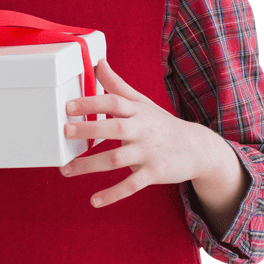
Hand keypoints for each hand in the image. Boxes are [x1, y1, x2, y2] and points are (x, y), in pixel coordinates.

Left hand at [60, 60, 248, 230]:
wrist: (199, 148)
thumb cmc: (161, 123)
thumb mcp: (142, 103)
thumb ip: (117, 86)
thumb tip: (98, 63)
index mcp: (137, 111)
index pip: (114, 102)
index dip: (92, 102)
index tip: (69, 106)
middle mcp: (142, 130)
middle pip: (114, 128)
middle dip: (89, 129)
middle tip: (65, 131)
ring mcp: (149, 152)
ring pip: (116, 159)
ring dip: (89, 165)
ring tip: (65, 170)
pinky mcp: (154, 173)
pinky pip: (131, 185)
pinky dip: (113, 194)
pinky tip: (94, 201)